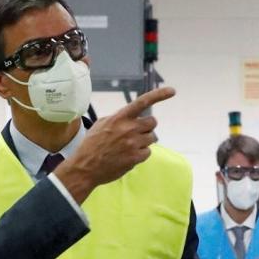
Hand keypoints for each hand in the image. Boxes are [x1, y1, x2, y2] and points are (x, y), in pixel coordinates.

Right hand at [54, 87, 176, 202]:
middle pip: (152, 122)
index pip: (143, 102)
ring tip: (129, 146)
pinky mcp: (136, 158)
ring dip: (144, 141)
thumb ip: (119, 118)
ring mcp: (133, 144)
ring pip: (152, 138)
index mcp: (120, 118)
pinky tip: (128, 155)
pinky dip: (141, 153)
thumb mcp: (102, 124)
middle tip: (137, 133)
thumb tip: (131, 116)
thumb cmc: (92, 144)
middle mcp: (129, 129)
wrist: (86, 167)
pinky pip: (148, 152)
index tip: (172, 91)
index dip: (159, 95)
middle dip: (147, 127)